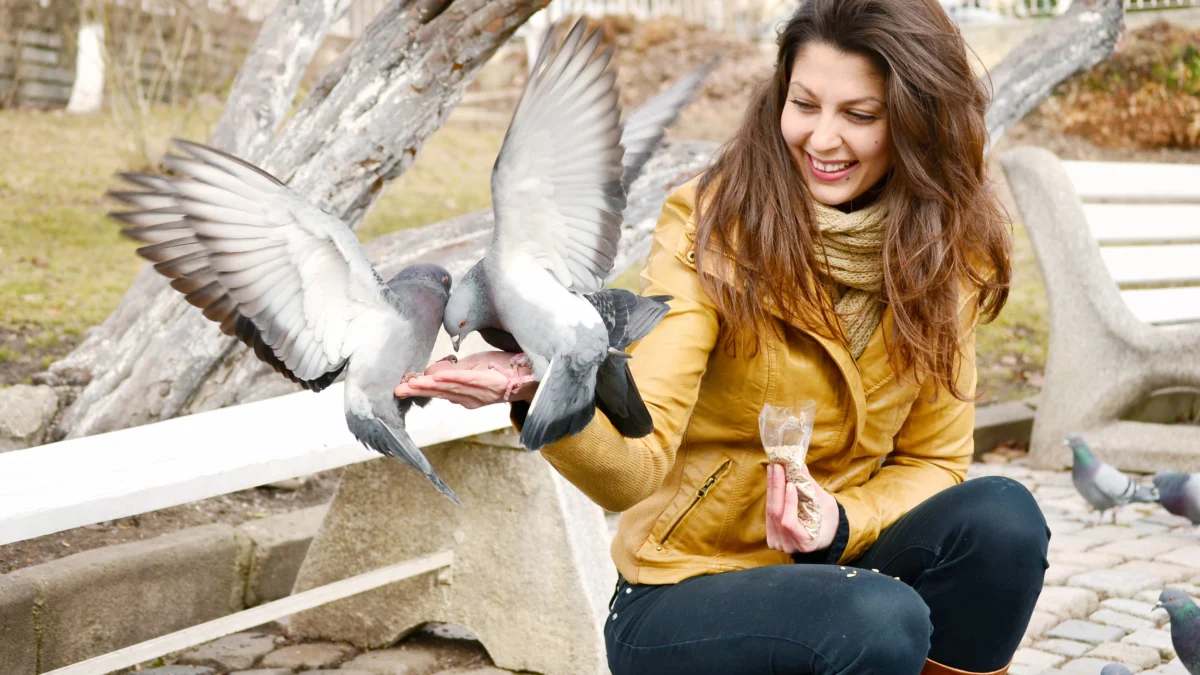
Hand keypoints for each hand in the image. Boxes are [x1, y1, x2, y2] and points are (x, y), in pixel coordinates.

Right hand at [394, 350, 536, 408]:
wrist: (529, 373)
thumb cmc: (500, 369)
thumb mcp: (471, 368)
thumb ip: (450, 371)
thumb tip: (429, 372)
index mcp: (463, 394)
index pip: (437, 391)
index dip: (418, 389)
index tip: (399, 388)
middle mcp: (470, 397)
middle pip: (441, 392)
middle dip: (419, 390)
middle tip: (399, 389)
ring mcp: (480, 391)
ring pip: (451, 387)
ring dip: (431, 386)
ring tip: (414, 383)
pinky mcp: (491, 381)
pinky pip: (469, 380)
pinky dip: (453, 378)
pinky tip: (439, 376)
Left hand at [765, 462, 839, 554]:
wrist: (824, 536)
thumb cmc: (829, 521)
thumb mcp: (826, 505)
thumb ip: (811, 487)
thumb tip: (800, 465)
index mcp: (806, 543)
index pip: (789, 523)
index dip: (788, 503)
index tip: (790, 484)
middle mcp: (789, 546)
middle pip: (776, 515)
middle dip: (776, 488)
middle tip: (777, 467)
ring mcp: (778, 543)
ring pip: (770, 513)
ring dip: (771, 488)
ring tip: (773, 469)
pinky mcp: (772, 537)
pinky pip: (768, 514)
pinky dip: (771, 496)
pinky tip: (771, 481)